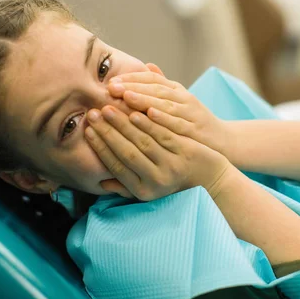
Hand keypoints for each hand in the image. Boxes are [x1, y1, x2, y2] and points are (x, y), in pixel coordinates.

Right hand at [84, 105, 233, 200]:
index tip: (88, 131)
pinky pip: (163, 135)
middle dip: (108, 132)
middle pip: (126, 152)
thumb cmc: (175, 182)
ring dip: (124, 124)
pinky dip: (148, 123)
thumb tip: (101, 182)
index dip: (101, 148)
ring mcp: (172, 166)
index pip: (116, 166)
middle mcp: (156, 180)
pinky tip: (136, 111)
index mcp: (143, 190)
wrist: (211, 180)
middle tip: (94, 114)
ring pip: (143, 142)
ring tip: (109, 108)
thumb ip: (126, 186)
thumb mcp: (150, 190)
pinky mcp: (185, 151)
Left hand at [108, 72, 230, 157]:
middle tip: (111, 87)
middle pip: (156, 88)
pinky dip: (163, 117)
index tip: (111, 81)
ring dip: (144, 99)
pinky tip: (149, 114)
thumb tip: (147, 65)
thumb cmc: (194, 123)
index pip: (152, 79)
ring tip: (125, 96)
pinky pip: (178, 122)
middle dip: (132, 86)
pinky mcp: (196, 129)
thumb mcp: (178, 102)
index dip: (132, 78)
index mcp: (177, 90)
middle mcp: (184, 98)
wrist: (223, 142)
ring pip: (165, 103)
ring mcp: (190, 113)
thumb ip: (163, 86)